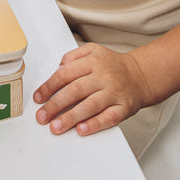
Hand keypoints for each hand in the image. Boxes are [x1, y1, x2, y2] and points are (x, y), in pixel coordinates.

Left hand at [33, 43, 150, 137]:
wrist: (140, 75)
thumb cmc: (112, 66)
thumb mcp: (93, 51)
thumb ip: (72, 56)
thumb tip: (57, 69)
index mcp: (93, 62)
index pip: (65, 74)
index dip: (49, 87)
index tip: (38, 98)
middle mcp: (103, 76)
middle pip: (75, 90)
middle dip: (55, 105)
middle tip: (42, 116)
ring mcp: (114, 92)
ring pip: (90, 105)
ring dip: (70, 117)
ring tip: (56, 126)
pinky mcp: (124, 107)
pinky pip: (108, 117)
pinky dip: (94, 124)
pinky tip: (81, 129)